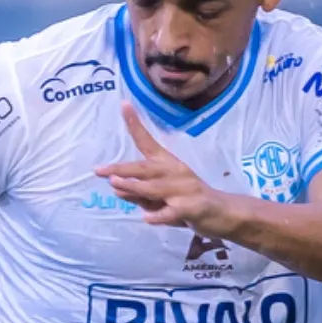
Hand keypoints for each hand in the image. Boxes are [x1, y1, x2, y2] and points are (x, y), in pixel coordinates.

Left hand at [96, 105, 229, 230]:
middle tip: (100, 170)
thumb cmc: (187, 201)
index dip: (135, 124)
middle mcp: (175, 172)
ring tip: (115, 185)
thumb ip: (140, 192)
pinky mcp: (191, 207)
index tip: (123, 104)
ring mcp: (184, 189)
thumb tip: (115, 187)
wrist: (222, 212)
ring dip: (135, 187)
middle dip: (122, 169)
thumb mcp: (160, 196)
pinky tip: (147, 218)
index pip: (148, 142)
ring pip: (155, 188)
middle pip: (145, 168)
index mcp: (168, 164)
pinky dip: (158, 215)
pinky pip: (171, 211)